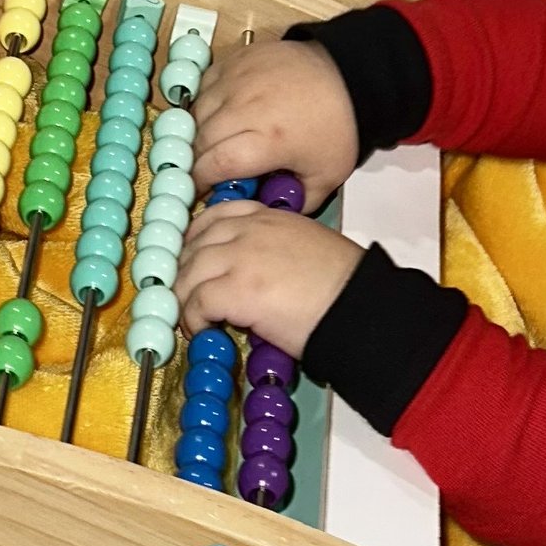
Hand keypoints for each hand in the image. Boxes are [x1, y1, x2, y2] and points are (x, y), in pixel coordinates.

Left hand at [175, 202, 358, 360]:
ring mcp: (241, 257)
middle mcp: (251, 230)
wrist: (361, 308)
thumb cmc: (345, 287)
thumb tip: (251, 275)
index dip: (196, 239)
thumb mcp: (307, 247)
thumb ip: (273, 249)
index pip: (216, 215)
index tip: (192, 260)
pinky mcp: (237, 290)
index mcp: (270, 217)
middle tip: (185, 297)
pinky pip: (196, 302)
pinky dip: (193, 319)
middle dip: (184, 271)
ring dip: (184, 298)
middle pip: (194, 243)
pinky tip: (203, 331)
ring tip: (192, 319)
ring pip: (188, 272)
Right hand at [189, 35, 360, 200]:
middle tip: (209, 169)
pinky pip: (204, 85)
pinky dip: (205, 103)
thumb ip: (292, 203)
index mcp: (271, 140)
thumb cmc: (336, 125)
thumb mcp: (324, 178)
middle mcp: (248, 107)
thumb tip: (260, 211)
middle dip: (198, 160)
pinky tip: (221, 114)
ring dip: (199, 132)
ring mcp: (239, 79)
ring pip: (196, 112)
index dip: (201, 181)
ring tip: (216, 142)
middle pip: (200, 140)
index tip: (202, 190)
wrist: (350, 75)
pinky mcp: (237, 59)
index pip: (214, 165)